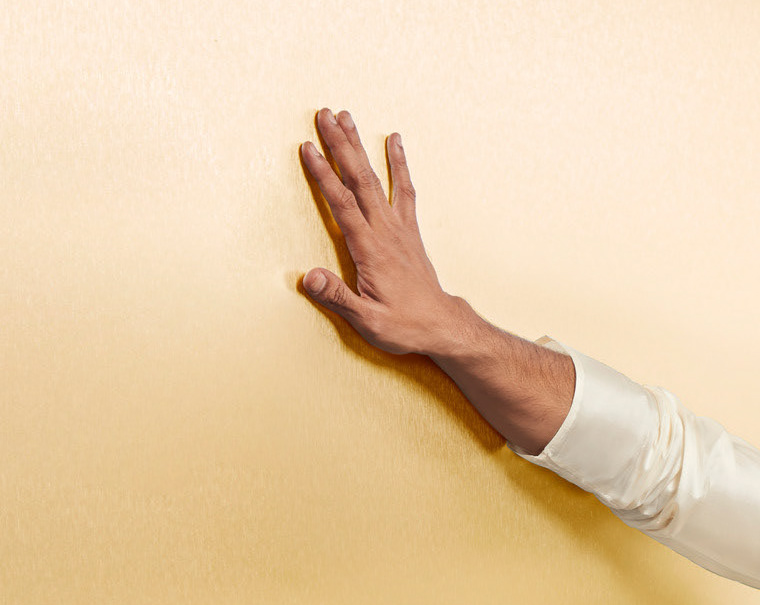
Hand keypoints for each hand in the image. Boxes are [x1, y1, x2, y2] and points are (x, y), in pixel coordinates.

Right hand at [298, 108, 460, 354]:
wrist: (443, 327)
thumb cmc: (406, 326)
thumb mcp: (368, 321)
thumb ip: (338, 297)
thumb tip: (309, 277)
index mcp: (370, 249)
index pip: (342, 204)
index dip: (324, 174)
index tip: (308, 147)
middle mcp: (386, 231)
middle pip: (359, 180)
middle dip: (341, 145)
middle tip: (324, 113)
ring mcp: (400, 228)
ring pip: (378, 179)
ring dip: (361, 147)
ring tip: (347, 116)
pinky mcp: (409, 230)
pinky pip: (404, 190)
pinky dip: (399, 164)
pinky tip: (395, 141)